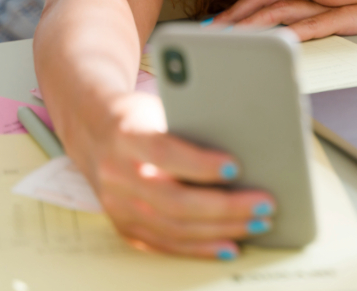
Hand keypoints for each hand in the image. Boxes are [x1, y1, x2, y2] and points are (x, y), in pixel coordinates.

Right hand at [65, 91, 275, 258]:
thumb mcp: (159, 107)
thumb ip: (191, 125)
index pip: (165, 153)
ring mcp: (117, 205)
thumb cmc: (138, 116)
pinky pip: (164, 244)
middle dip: (226, 206)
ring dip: (221, 230)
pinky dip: (199, 248)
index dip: (200, 164)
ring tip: (257, 224)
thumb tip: (246, 145)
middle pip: (175, 200)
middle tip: (264, 204)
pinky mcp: (123, 224)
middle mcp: (117, 174)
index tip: (237, 167)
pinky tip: (227, 245)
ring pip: (173, 227)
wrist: (92, 130)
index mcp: (126, 136)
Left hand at [210, 0, 356, 39]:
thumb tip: (289, 30)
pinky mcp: (348, 15)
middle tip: (206, 33)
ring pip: (279, 11)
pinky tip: (271, 42)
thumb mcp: (348, 7)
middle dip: (231, 16)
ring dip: (248, 27)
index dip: (236, 7)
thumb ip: (320, 12)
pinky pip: (313, 24)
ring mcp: (331, 2)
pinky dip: (288, 34)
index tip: (212, 23)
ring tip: (224, 41)